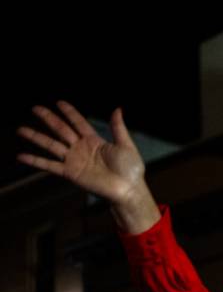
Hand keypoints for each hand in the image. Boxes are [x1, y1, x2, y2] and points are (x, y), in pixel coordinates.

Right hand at [17, 101, 159, 232]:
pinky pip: (50, 165)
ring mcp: (74, 160)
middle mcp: (81, 148)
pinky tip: (22, 156)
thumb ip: (118, 128)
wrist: (128, 189)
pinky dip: (35, 161)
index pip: (78, 122)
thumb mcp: (125, 145)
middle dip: (48, 118)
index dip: (69, 112)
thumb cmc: (131, 170)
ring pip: (51, 145)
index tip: (59, 102)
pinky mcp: (70, 173)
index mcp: (94, 140)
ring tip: (21, 129)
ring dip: (36, 137)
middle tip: (35, 108)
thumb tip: (117, 109)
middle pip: (61, 129)